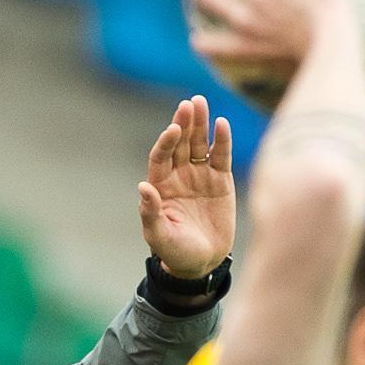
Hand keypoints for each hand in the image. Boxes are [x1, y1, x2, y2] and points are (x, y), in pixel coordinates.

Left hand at [138, 95, 235, 277]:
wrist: (202, 262)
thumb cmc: (175, 251)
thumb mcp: (159, 235)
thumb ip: (151, 213)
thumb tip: (143, 187)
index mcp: (161, 185)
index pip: (161, 156)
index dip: (166, 142)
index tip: (173, 130)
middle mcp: (179, 175)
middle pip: (180, 143)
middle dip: (184, 124)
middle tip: (189, 104)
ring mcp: (200, 175)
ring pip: (199, 143)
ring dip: (200, 124)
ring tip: (201, 103)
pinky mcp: (220, 180)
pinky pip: (220, 155)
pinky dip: (222, 140)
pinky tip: (221, 124)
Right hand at [182, 0, 353, 70]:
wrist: (331, 40)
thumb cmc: (324, 57)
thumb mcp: (303, 67)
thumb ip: (302, 70)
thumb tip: (316, 107)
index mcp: (255, 44)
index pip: (227, 46)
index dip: (210, 43)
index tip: (195, 39)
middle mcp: (252, 20)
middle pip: (217, 1)